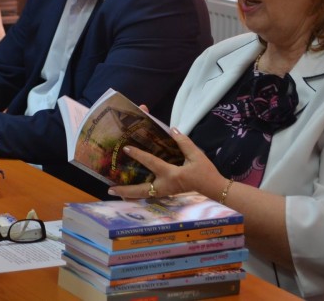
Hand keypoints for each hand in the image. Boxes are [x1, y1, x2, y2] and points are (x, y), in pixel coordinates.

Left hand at [109, 128, 225, 200]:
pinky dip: (138, 194)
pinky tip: (129, 193)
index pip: (152, 163)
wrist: (213, 188)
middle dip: (125, 190)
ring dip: (129, 194)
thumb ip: (184, 142)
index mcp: (172, 175)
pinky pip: (148, 194)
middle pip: (140, 190)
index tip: (127, 149)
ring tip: (115, 192)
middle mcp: (165, 186)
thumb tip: (172, 129)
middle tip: (110, 189)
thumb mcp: (196, 155)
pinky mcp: (166, 193)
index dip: (139, 155)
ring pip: (143, 195)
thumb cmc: (205, 171)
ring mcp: (165, 192)